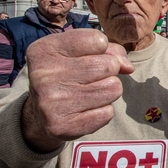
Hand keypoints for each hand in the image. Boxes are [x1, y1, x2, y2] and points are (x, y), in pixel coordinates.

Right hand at [21, 29, 134, 152]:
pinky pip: (107, 113)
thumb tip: (128, 67)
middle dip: (109, 71)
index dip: (102, 49)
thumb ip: (108, 50)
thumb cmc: (65, 74)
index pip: (98, 41)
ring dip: (108, 91)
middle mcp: (44, 75)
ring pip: (113, 88)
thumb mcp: (79, 52)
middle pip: (109, 66)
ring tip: (88, 93)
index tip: (88, 56)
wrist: (39, 113)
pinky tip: (84, 109)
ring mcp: (51, 103)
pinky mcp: (62, 126)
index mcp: (44, 50)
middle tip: (89, 78)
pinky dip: (102, 111)